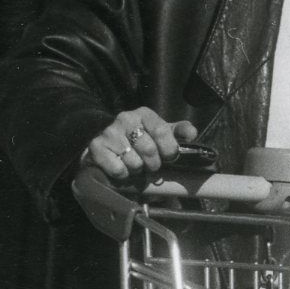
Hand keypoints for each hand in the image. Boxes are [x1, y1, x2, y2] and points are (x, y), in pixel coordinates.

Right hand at [81, 108, 197, 181]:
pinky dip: (123, 174)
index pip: (162, 130)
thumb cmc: (140, 139)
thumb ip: (178, 132)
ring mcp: (110, 133)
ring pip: (134, 162)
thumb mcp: (161, 133)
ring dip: (138, 170)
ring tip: (135, 164)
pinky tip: (122, 167)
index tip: (169, 157)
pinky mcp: (97, 147)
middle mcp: (125, 119)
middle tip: (151, 164)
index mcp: (144, 114)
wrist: (107, 143)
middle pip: (148, 149)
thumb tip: (192, 133)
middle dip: (153, 163)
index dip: (169, 148)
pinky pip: (118, 169)